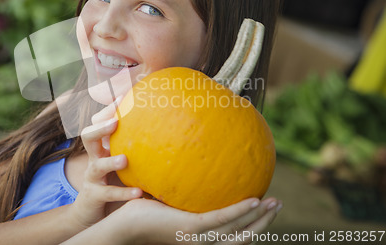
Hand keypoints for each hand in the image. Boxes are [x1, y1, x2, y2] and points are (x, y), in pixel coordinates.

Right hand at [70, 97, 141, 227]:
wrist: (92, 210)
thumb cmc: (114, 179)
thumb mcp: (123, 159)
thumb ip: (139, 144)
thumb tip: (170, 125)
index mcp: (102, 145)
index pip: (98, 121)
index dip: (108, 109)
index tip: (123, 97)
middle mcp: (94, 157)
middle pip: (88, 136)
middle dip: (100, 127)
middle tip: (115, 121)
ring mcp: (92, 177)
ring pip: (96, 165)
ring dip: (110, 161)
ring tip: (125, 159)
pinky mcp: (93, 196)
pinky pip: (108, 193)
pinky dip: (123, 192)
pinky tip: (139, 192)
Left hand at [111, 196, 281, 243]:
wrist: (122, 225)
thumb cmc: (141, 214)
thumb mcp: (168, 202)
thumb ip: (182, 193)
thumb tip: (186, 165)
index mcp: (200, 239)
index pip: (232, 236)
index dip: (252, 225)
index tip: (264, 207)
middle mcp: (203, 243)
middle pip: (243, 238)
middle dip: (264, 223)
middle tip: (279, 205)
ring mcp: (198, 237)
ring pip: (239, 231)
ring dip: (260, 217)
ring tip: (276, 202)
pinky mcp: (190, 228)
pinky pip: (222, 219)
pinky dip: (241, 211)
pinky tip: (256, 199)